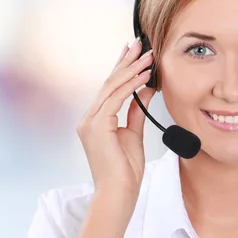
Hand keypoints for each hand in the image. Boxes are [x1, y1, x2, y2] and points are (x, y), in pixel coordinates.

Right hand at [76, 38, 155, 203]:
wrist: (118, 194)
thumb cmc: (125, 171)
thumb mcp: (133, 135)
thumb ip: (136, 112)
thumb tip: (147, 90)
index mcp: (95, 120)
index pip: (109, 88)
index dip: (121, 68)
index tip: (133, 51)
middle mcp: (88, 118)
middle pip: (109, 82)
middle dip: (126, 61)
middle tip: (140, 43)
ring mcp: (90, 122)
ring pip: (112, 87)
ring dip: (132, 69)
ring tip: (148, 56)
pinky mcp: (96, 127)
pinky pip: (116, 99)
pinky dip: (131, 86)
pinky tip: (144, 76)